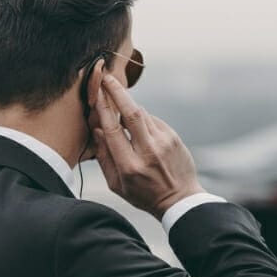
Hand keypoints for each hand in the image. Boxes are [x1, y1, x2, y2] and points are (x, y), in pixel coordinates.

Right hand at [91, 74, 205, 219]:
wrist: (180, 199)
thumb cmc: (144, 195)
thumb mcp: (117, 184)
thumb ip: (104, 157)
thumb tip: (97, 130)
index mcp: (130, 166)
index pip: (113, 130)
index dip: (103, 108)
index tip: (96, 93)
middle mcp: (148, 151)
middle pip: (131, 113)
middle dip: (117, 92)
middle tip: (107, 77)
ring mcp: (164, 143)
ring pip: (142, 114)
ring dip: (129, 106)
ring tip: (119, 103)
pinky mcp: (174, 138)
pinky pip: (153, 121)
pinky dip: (143, 120)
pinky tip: (139, 130)